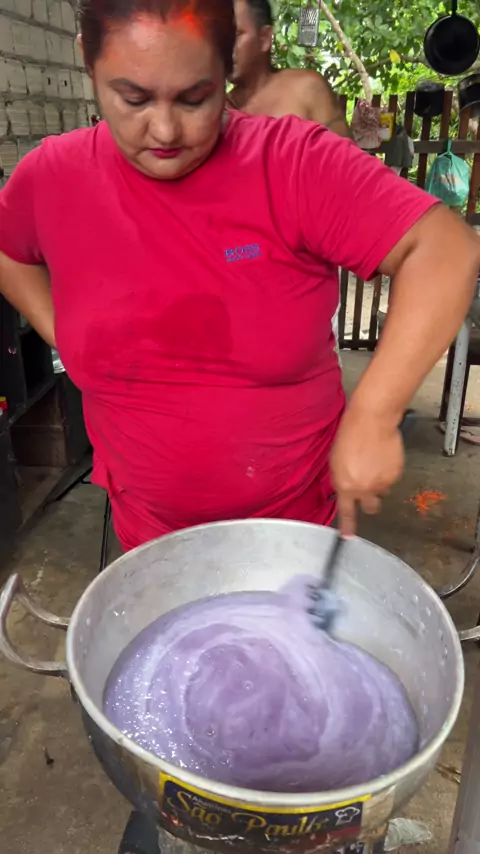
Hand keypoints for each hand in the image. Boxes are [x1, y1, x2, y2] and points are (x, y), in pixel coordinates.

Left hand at [330, 404, 404, 536]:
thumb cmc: (349, 436)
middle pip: (371, 508)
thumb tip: (346, 489)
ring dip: (379, 483)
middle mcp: (364, 489)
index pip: (346, 512)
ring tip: (375, 462)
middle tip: (369, 486)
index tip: (347, 537)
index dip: (348, 526)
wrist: (372, 422)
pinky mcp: (395, 475)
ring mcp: (382, 484)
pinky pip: (392, 480)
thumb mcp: (336, 460)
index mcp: (345, 486)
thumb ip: (341, 479)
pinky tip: (383, 456)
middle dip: (370, 501)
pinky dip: (388, 471)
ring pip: (382, 491)